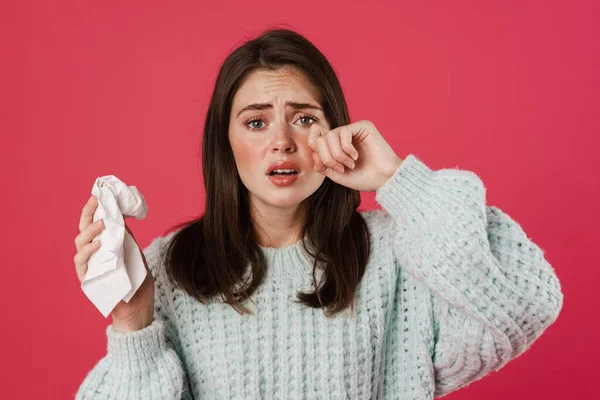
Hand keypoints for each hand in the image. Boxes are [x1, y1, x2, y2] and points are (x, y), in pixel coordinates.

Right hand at [73, 195, 154, 332]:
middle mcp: (93, 255)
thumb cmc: (137, 282)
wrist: (139, 308)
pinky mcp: (88, 280)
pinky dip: (88, 252)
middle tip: (97, 200)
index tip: (100, 194)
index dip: (95, 209)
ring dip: (90, 231)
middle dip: (89, 213)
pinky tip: (97, 245)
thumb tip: (121, 217)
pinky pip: (82, 264)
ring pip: (80, 244)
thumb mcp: (135, 254)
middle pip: (84, 230)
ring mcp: (89, 267)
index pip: (95, 224)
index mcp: (104, 246)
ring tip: (102, 223)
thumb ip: (127, 238)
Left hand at [308, 120, 402, 191]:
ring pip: (330, 135)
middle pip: (320, 138)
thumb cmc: (363, 178)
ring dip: (338, 155)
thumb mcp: (336, 174)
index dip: (316, 153)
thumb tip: (314, 152)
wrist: (384, 179)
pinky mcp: (362, 126)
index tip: (327, 167)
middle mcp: (342, 135)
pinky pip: (343, 132)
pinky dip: (346, 148)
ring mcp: (352, 129)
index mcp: (334, 145)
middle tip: (341, 168)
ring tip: (349, 164)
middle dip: (327, 157)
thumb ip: (322, 164)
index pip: (314, 138)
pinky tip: (355, 156)